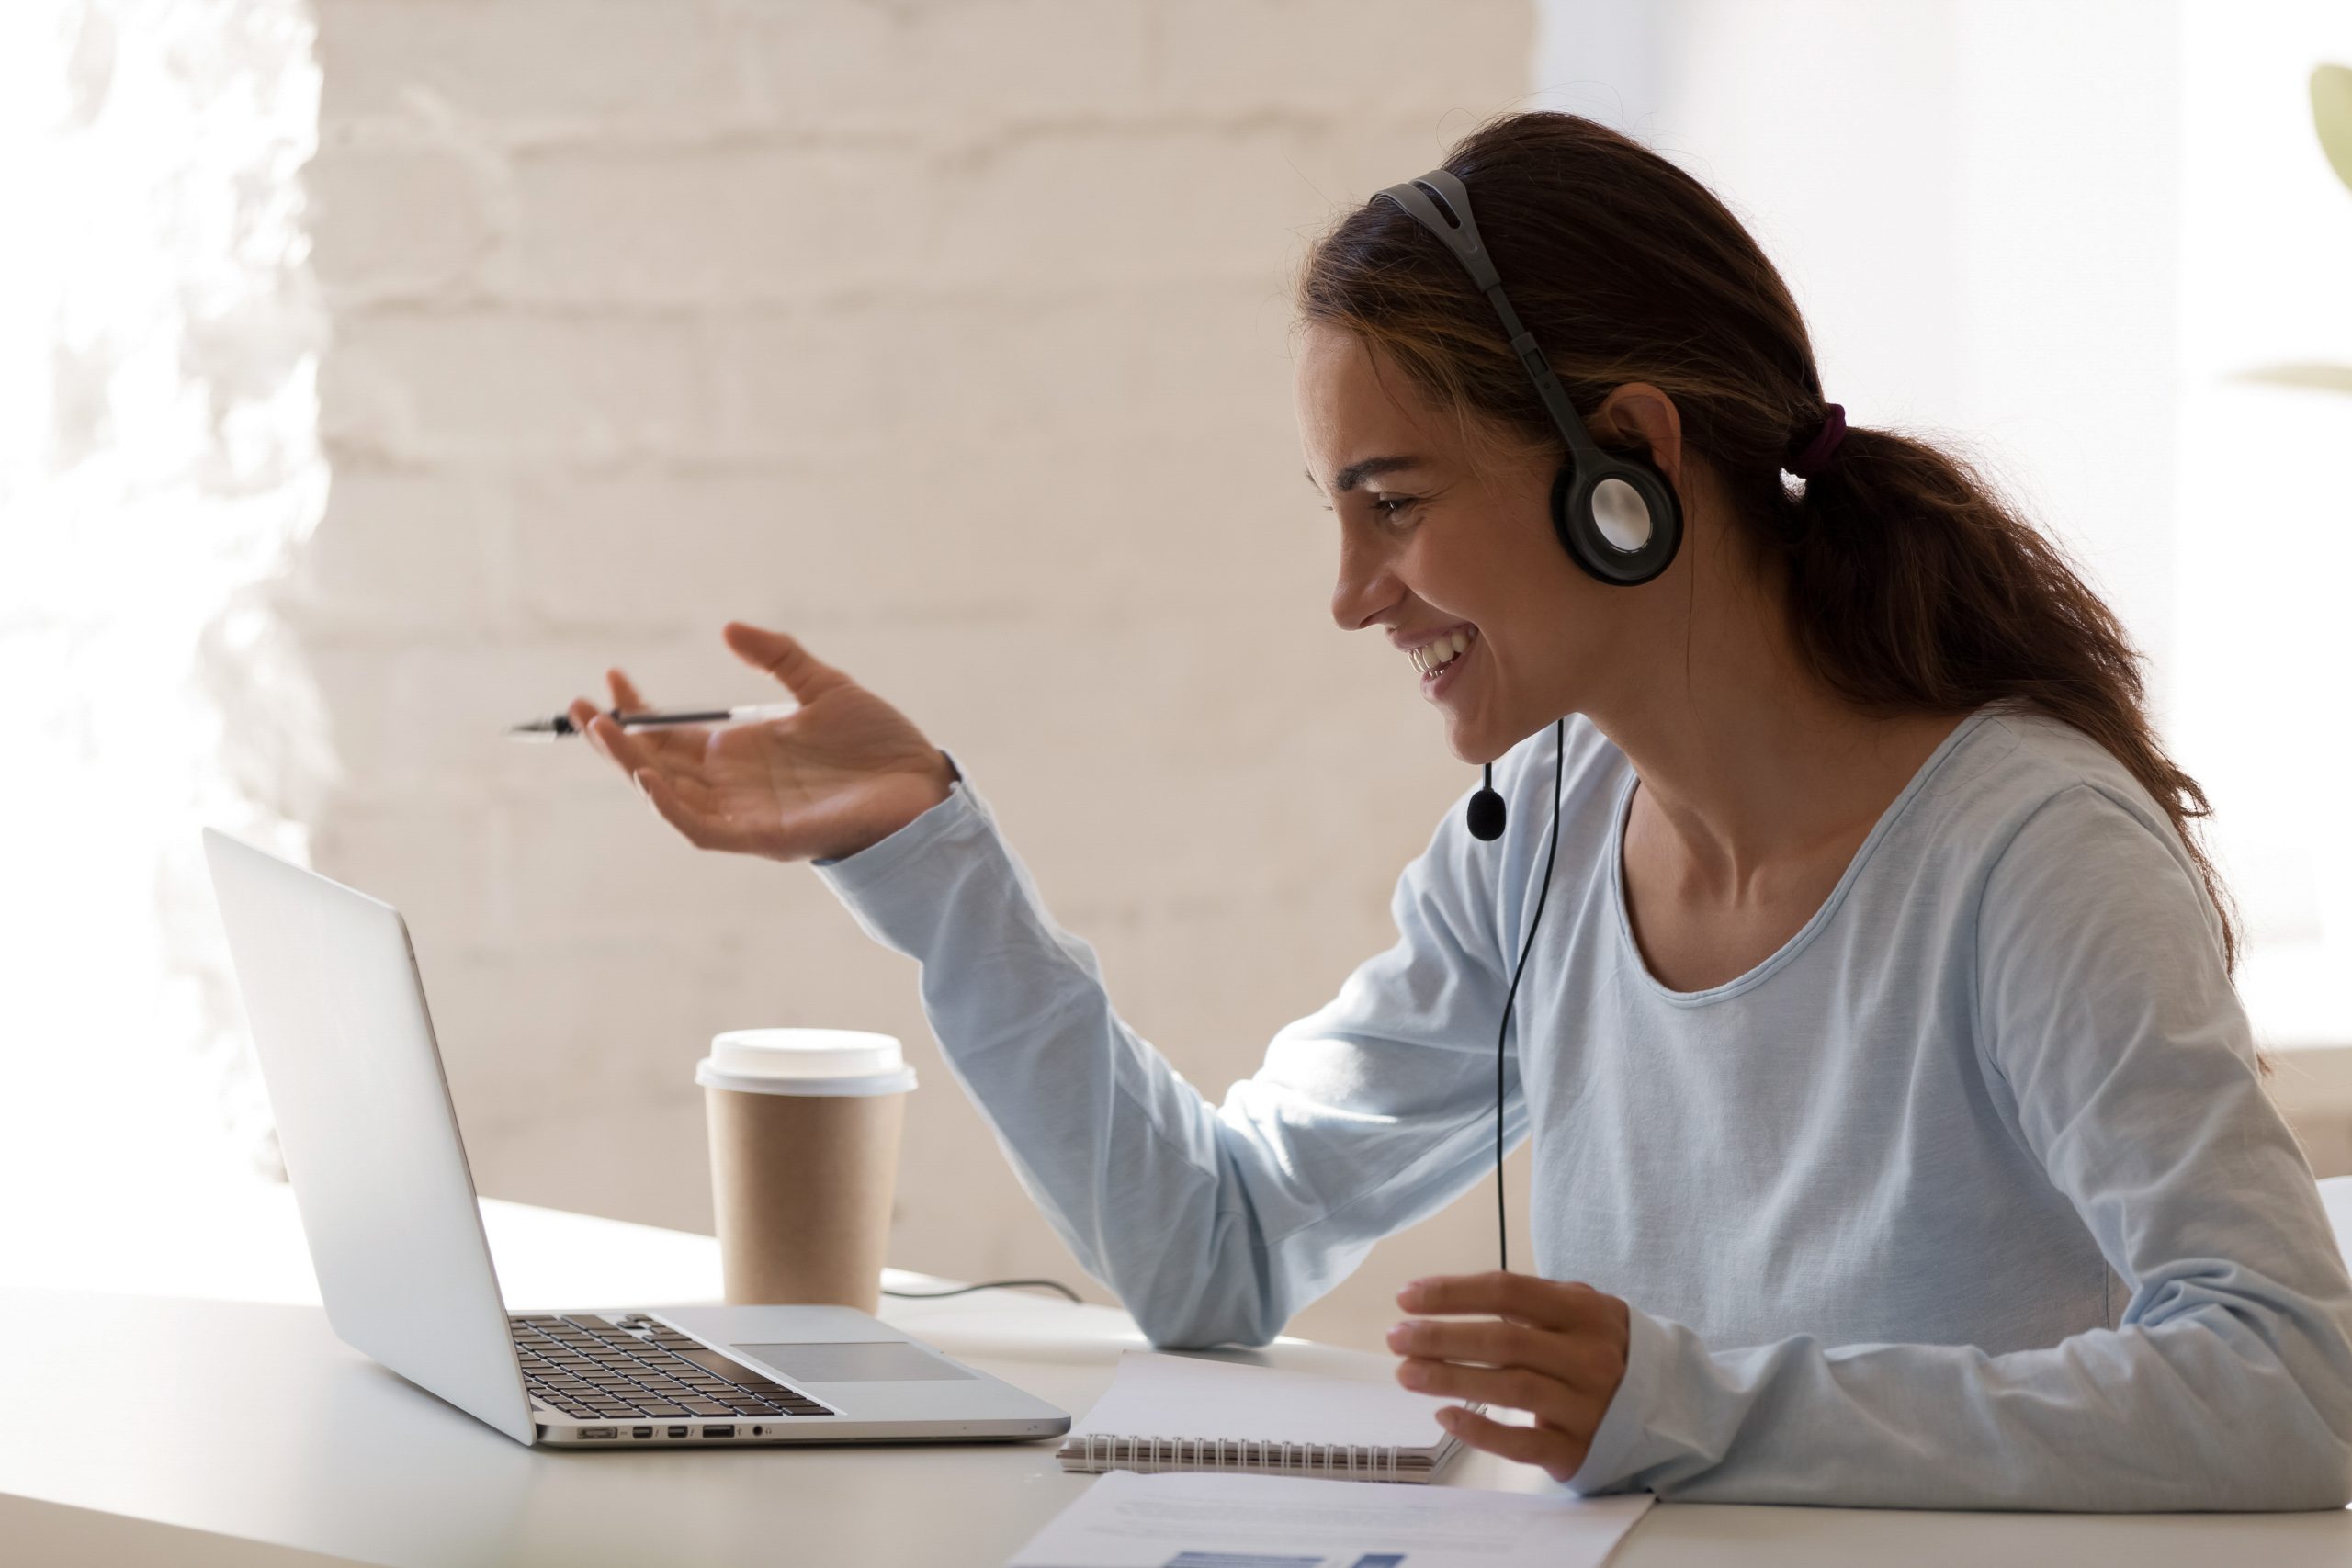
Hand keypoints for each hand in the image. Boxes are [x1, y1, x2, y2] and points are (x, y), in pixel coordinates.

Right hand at [569, 622, 956, 863]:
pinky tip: (649, 778)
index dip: (638, 710)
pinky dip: (671, 808)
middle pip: (657, 765)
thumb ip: (777, 657)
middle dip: (615, 740)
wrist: (922, 784)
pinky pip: (703, 829)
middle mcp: (735, 784)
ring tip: (604, 731)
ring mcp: (746, 813)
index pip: (671, 734)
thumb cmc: (879, 744)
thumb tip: (727, 628)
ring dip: (632, 767)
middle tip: (580, 707)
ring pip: (669, 796)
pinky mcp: (764, 838)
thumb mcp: (823, 686)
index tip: (613, 677)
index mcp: (742, 751)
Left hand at [1386, 1271, 1630, 1483]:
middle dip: (1442, 1336)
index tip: (1406, 1298)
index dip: (1452, 1293)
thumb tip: (1446, 1299)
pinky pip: (1523, 1443)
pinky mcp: (1577, 1450)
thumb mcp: (1580, 1311)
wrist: (1667, 1408)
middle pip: (1504, 1340)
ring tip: (1405, 1372)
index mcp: (1584, 1311)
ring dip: (1451, 1377)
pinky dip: (1481, 1430)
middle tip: (1396, 1338)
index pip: (1508, 1291)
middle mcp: (1587, 1357)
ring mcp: (1585, 1406)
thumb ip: (1528, 1302)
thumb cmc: (1601, 1349)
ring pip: (1510, 1388)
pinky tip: (1444, 1415)